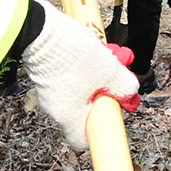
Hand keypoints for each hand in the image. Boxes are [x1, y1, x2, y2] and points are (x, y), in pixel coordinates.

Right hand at [17, 2, 139, 148]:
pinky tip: (92, 48)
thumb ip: (125, 86)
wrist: (39, 29)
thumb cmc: (73, 57)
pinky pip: (68, 76)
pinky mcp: (44, 73)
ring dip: (96, 74)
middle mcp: (55, 108)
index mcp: (69, 117)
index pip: (82, 140)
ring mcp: (47, 90)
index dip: (100, 132)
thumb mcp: (110, 71)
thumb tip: (130, 93)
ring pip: (79, 89)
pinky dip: (82, 66)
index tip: (113, 114)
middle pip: (85, 109)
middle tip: (116, 74)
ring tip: (108, 54)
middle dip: (105, 91)